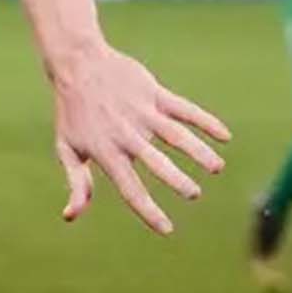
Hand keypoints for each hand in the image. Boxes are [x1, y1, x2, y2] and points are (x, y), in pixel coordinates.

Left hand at [51, 42, 229, 235]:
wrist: (77, 63)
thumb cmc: (72, 112)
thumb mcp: (67, 148)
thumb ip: (77, 183)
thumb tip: (70, 216)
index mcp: (106, 152)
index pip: (130, 188)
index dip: (148, 210)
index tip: (167, 229)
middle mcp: (126, 134)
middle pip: (156, 162)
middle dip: (176, 179)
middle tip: (194, 194)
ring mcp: (142, 112)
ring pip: (175, 134)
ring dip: (198, 150)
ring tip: (216, 168)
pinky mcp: (154, 93)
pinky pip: (184, 109)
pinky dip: (206, 121)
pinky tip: (225, 136)